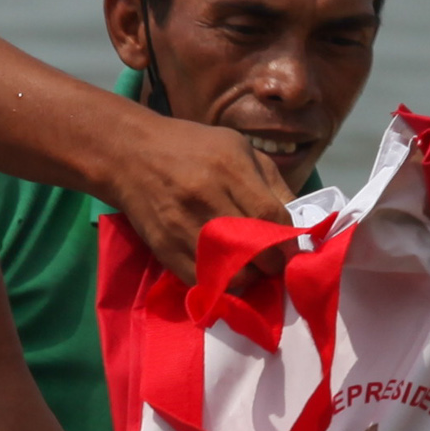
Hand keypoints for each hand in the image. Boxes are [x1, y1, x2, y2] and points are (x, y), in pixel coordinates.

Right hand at [107, 107, 293, 280]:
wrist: (130, 155)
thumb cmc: (193, 147)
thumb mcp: (239, 148)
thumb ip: (272, 182)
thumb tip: (298, 223)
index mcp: (228, 167)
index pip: (270, 215)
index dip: (288, 240)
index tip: (293, 249)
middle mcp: (205, 196)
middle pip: (254, 248)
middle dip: (273, 263)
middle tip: (276, 262)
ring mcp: (182, 225)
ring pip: (231, 271)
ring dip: (250, 276)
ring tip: (252, 266)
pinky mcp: (165, 248)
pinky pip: (203, 280)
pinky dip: (222, 283)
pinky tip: (226, 271)